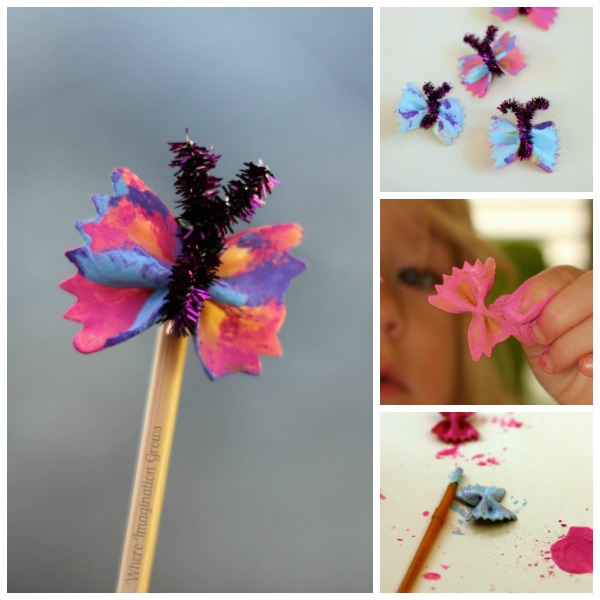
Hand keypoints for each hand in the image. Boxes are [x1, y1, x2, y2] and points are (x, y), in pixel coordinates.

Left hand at [519, 266, 591, 403]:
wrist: (582, 397)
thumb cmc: (558, 363)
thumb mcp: (535, 339)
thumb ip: (524, 320)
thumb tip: (508, 308)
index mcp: (576, 287)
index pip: (560, 275)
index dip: (536, 292)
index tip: (517, 314)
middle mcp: (598, 297)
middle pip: (587, 288)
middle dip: (556, 315)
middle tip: (540, 338)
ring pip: (596, 320)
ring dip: (568, 345)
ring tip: (553, 362)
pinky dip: (592, 359)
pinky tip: (583, 369)